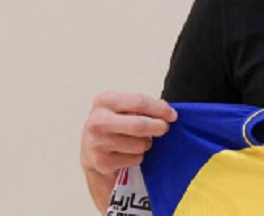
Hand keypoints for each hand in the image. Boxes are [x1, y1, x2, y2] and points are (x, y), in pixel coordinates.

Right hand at [80, 92, 177, 211]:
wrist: (91, 154)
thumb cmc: (113, 127)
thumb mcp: (122, 110)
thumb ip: (143, 107)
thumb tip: (168, 112)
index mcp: (104, 101)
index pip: (139, 102)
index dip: (160, 109)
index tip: (172, 115)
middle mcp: (97, 121)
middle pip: (139, 124)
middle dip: (158, 127)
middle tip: (164, 129)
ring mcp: (97, 143)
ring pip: (139, 144)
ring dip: (146, 144)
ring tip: (138, 142)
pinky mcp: (101, 162)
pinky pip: (135, 159)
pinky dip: (138, 157)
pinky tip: (128, 154)